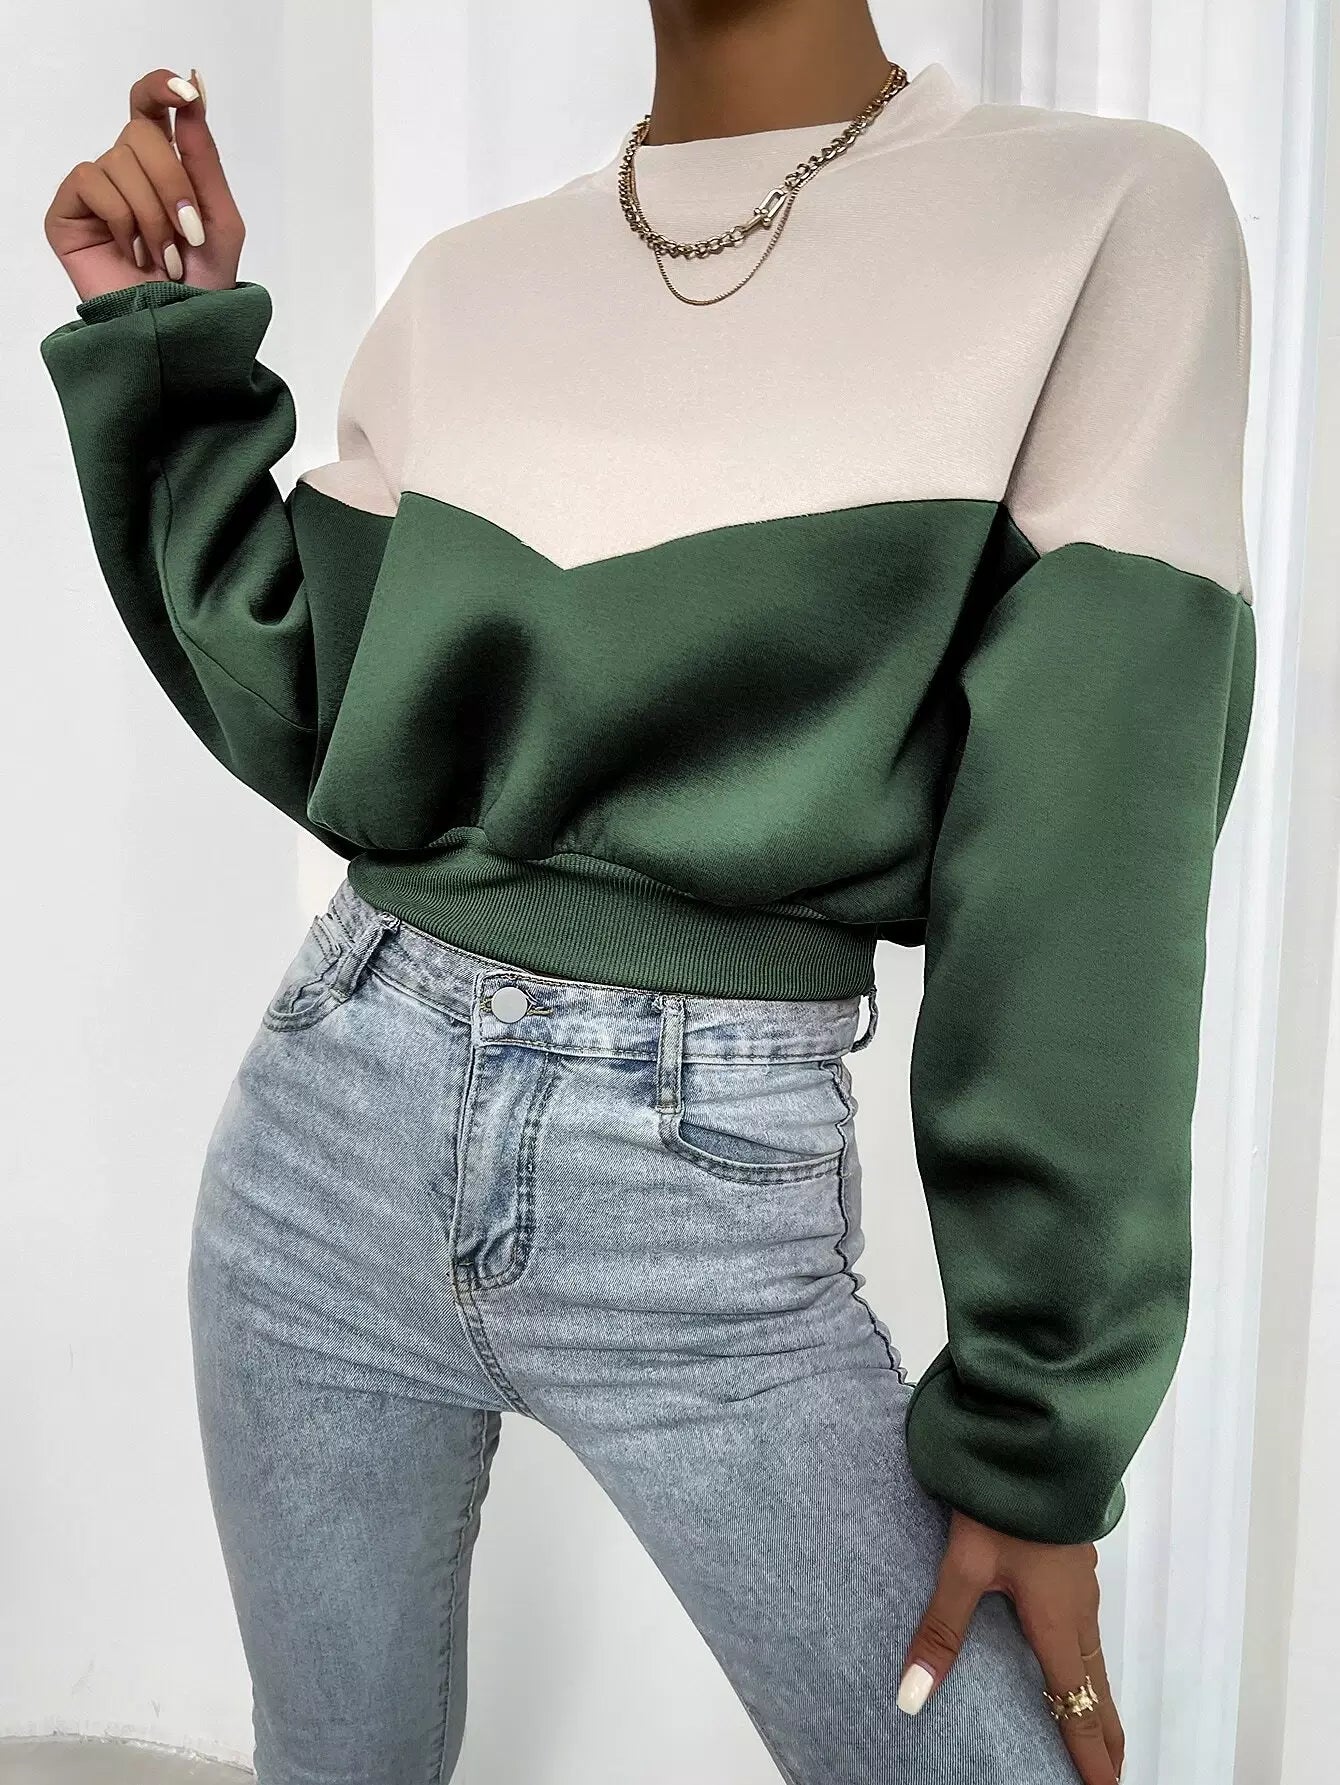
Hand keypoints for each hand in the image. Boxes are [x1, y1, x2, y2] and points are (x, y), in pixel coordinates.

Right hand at [44, 66, 243, 302]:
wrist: (179, 331)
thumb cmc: (202, 284)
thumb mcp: (219, 218)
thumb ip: (203, 156)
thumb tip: (193, 89)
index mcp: (162, 166)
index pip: (148, 105)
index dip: (160, 88)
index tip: (186, 92)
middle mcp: (126, 170)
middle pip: (140, 131)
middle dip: (173, 183)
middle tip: (188, 234)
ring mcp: (95, 191)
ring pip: (118, 159)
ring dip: (152, 214)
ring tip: (163, 258)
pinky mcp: (68, 213)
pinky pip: (91, 181)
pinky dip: (121, 219)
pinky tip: (131, 253)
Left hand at [897, 1509, 1124, 1782]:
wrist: (1036, 1440)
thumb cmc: (1003, 1501)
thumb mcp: (963, 1564)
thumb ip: (941, 1629)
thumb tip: (912, 1696)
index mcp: (1056, 1621)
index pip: (1076, 1706)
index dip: (1091, 1756)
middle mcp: (1078, 1609)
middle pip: (1096, 1689)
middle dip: (1105, 1737)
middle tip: (1114, 1776)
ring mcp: (1081, 1583)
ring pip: (1095, 1658)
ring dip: (1098, 1699)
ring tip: (1098, 1729)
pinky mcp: (1074, 1561)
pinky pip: (1088, 1628)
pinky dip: (1089, 1662)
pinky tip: (1074, 1656)